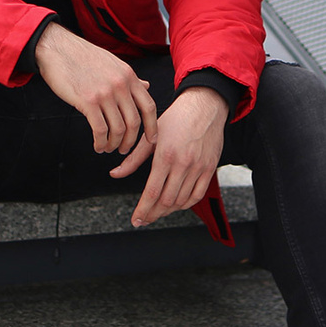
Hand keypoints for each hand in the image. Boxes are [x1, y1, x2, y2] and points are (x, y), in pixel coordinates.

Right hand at [35, 23, 157, 153]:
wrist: (58, 48)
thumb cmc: (83, 57)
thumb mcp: (113, 63)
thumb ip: (130, 78)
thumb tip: (146, 86)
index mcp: (129, 76)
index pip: (149, 106)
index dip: (152, 127)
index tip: (150, 140)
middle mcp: (120, 85)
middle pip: (134, 122)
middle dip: (130, 141)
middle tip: (123, 149)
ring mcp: (105, 93)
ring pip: (118, 129)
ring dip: (113, 144)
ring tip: (106, 148)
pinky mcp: (88, 101)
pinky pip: (100, 130)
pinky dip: (100, 142)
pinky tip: (97, 145)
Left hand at [110, 86, 227, 226]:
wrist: (204, 107)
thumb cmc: (176, 119)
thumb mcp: (151, 137)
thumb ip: (133, 159)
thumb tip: (116, 174)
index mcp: (165, 155)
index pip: (152, 192)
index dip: (143, 210)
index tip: (136, 220)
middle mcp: (183, 164)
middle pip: (167, 201)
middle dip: (153, 214)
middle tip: (144, 219)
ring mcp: (198, 168)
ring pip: (182, 200)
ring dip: (168, 211)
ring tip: (157, 212)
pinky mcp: (209, 168)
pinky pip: (197, 195)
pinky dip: (185, 204)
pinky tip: (175, 205)